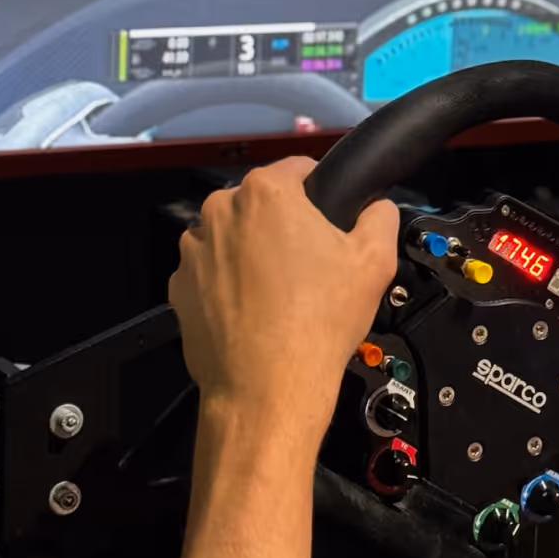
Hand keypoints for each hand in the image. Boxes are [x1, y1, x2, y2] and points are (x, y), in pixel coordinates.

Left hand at [168, 156, 398, 451]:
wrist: (267, 388)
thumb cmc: (319, 322)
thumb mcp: (375, 261)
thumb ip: (380, 216)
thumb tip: (376, 206)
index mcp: (266, 192)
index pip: (300, 169)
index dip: (322, 193)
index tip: (331, 224)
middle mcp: (220, 211)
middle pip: (263, 203)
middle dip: (286, 226)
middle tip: (313, 265)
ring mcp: (193, 251)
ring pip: (234, 237)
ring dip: (255, 253)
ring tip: (284, 294)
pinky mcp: (178, 287)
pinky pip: (211, 272)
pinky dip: (230, 284)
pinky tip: (256, 312)